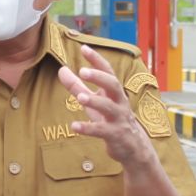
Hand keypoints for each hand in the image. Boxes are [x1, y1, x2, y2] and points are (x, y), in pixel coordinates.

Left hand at [58, 45, 154, 167]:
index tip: (84, 48)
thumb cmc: (111, 119)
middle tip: (83, 71)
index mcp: (114, 92)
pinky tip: (74, 126)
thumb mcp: (94, 102)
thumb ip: (77, 86)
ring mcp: (118, 119)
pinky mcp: (115, 135)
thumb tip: (61, 69)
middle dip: (99, 77)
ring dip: (94, 101)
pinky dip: (88, 128)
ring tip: (79, 97)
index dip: (96, 60)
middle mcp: (118, 102)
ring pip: (108, 107)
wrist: (134, 147)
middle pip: (113, 85)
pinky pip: (102, 131)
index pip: (107, 71)